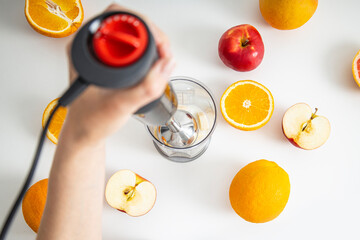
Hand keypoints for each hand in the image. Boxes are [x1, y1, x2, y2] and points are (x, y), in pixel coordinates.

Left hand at [63, 3, 174, 145]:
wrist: (84, 134)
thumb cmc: (90, 120)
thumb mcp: (119, 105)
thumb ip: (145, 87)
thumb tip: (167, 65)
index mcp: (84, 49)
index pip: (117, 17)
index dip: (145, 28)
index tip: (159, 47)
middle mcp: (90, 47)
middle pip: (128, 23)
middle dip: (153, 37)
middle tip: (163, 55)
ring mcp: (99, 55)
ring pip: (132, 36)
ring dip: (151, 46)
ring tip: (161, 61)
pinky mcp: (108, 64)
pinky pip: (131, 50)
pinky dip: (147, 56)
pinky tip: (152, 69)